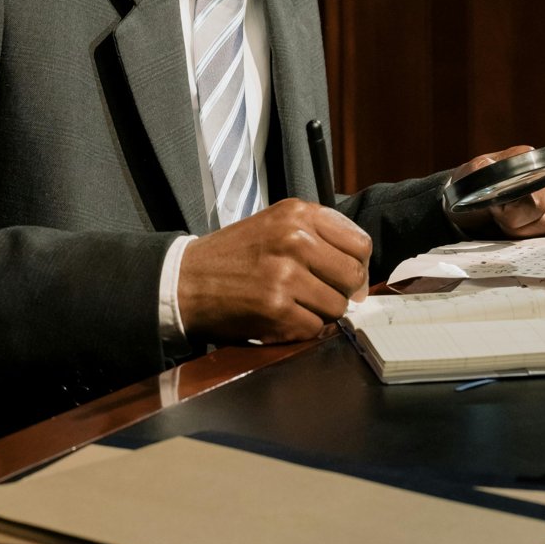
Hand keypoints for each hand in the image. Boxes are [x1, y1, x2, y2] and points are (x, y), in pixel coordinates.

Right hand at [177, 198, 371, 344]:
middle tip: (320, 296)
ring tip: (294, 305)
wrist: (184, 280)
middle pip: (354, 276)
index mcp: (298, 214)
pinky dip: (301, 329)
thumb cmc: (234, 256)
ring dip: (320, 313)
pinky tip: (280, 318)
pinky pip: (314, 327)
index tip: (346, 277)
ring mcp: (286, 273)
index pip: (360, 244)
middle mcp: (295, 239)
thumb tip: (360, 274)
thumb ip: (319, 237)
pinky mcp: (276, 307)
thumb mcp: (276, 224)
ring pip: (337, 306)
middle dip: (343, 293)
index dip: (358, 266)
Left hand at [447, 145, 544, 238]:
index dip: (512, 217)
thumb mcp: (468, 181)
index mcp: (526, 158)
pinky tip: (539, 224)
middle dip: (521, 227)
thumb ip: (475, 173)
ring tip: (521, 219)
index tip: (498, 213)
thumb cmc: (476, 191)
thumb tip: (484, 166)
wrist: (482, 195)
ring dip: (536, 231)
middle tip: (506, 219)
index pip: (533, 203)